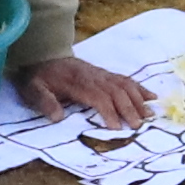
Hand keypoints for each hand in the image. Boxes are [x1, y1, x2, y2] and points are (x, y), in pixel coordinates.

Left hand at [24, 51, 154, 131]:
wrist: (42, 56)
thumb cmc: (38, 78)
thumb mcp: (32, 89)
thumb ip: (44, 101)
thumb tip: (57, 117)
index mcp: (77, 82)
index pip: (98, 96)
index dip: (108, 111)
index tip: (115, 128)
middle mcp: (93, 76)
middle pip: (116, 91)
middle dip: (129, 108)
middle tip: (138, 126)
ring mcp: (101, 74)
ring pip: (124, 85)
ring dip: (138, 100)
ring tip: (149, 116)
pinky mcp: (105, 74)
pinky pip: (125, 80)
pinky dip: (140, 88)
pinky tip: (151, 97)